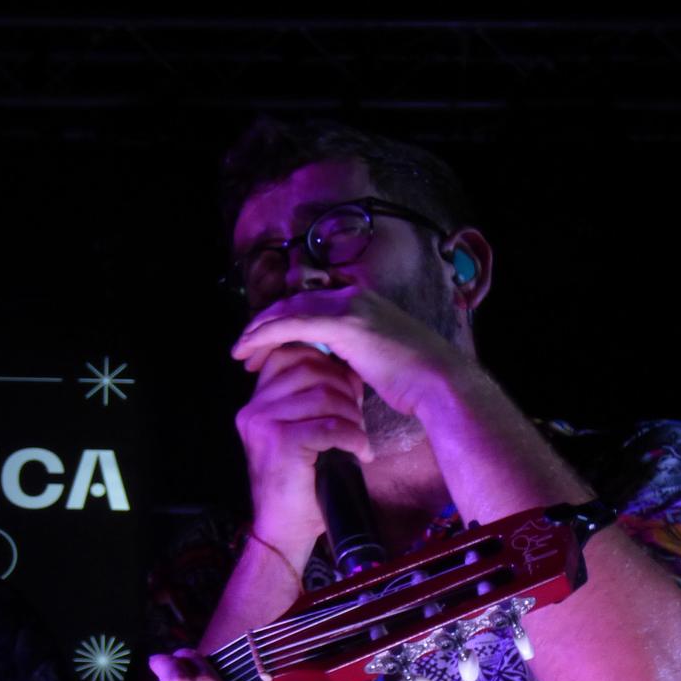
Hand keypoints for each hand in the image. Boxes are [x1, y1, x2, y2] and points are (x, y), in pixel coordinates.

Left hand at [231, 284, 470, 420]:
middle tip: (244, 350)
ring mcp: (351, 306)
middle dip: (264, 325)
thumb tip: (330, 367)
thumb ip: (350, 355)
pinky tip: (249, 350)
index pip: (309, 304)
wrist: (440, 384)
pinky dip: (266, 335)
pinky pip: (292, 323)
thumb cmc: (414, 382)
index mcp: (362, 302)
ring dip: (259, 331)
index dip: (282, 322)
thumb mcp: (375, 361)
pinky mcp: (346, 323)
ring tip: (240, 354)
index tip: (264, 347)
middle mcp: (355, 296)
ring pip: (288, 310)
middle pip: (293, 302)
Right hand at [234, 343, 368, 550]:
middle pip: (310, 368)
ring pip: (324, 395)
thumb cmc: (298, 482)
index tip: (344, 388)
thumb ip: (308, 400)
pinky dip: (355, 437)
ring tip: (357, 436)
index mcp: (255, 404)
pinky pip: (332, 425)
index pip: (288, 354)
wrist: (283, 529)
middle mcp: (253, 410)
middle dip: (343, 388)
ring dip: (352, 414)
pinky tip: (360, 452)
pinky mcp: (282, 442)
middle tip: (356, 415)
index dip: (324, 362)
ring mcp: (264, 425)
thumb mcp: (297, 433)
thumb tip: (346, 368)